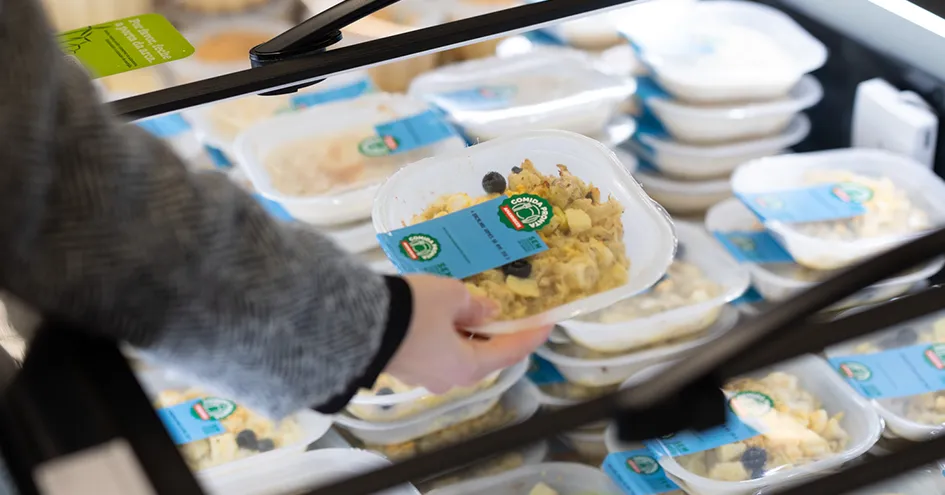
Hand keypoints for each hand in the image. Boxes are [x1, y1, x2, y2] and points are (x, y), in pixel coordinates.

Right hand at [384, 274, 551, 393]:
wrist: (354, 322)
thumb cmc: (410, 311)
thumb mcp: (450, 296)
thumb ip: (474, 304)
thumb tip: (488, 312)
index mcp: (466, 367)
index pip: (509, 352)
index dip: (531, 336)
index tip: (549, 323)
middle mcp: (447, 378)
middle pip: (483, 355)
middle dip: (497, 334)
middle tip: (510, 313)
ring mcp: (423, 375)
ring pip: (457, 353)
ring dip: (469, 332)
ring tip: (473, 306)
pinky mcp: (403, 365)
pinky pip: (435, 349)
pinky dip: (446, 333)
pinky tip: (444, 314)